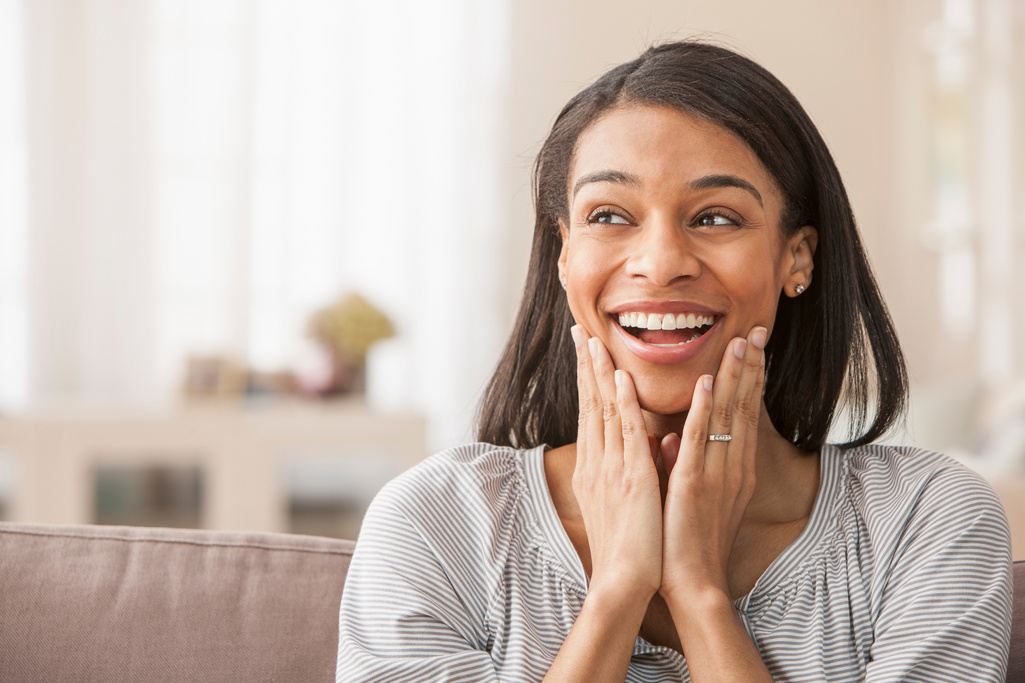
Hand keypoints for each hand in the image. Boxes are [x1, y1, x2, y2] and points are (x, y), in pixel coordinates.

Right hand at [570, 325, 662, 601]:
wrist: (624, 583)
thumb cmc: (630, 547)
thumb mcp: (630, 500)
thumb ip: (641, 465)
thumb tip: (659, 439)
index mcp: (597, 467)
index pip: (592, 413)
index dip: (589, 379)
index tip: (586, 349)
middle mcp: (598, 462)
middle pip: (591, 405)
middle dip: (585, 366)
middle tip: (579, 331)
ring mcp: (611, 469)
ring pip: (605, 412)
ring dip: (601, 373)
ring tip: (595, 340)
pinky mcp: (630, 479)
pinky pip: (628, 434)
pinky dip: (624, 404)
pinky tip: (620, 378)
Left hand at [658, 326, 766, 601]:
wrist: (693, 581)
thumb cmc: (689, 540)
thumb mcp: (690, 495)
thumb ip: (682, 462)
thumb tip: (671, 437)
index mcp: (734, 469)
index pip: (745, 414)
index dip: (750, 378)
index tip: (753, 346)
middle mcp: (733, 466)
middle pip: (744, 407)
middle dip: (750, 367)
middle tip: (756, 330)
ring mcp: (716, 473)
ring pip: (728, 417)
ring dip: (733, 378)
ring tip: (739, 343)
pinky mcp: (694, 483)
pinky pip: (701, 441)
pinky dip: (704, 412)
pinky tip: (708, 384)